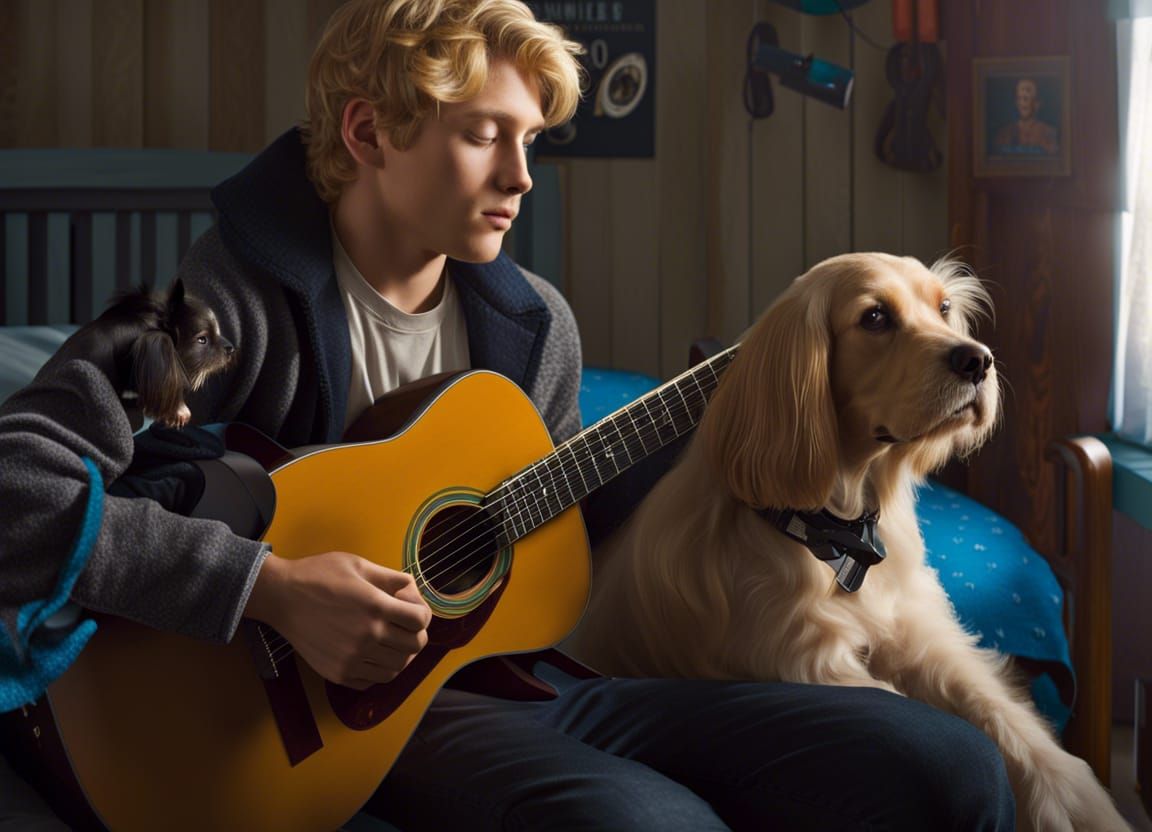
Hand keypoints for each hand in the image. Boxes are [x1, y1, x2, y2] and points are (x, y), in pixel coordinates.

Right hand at [244, 551, 431, 688]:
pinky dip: (379, 671)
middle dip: (416, 635)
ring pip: (396, 668)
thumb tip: (412, 588)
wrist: (281, 597)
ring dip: (400, 656)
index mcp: (376, 606)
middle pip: (414, 646)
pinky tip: (372, 656)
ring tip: (391, 643)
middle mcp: (368, 636)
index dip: (423, 616)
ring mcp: (353, 658)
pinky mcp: (338, 673)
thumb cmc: (319, 575)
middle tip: (406, 628)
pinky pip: (372, 681)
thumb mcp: (358, 565)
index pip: (420, 622)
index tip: (414, 612)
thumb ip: (390, 578)